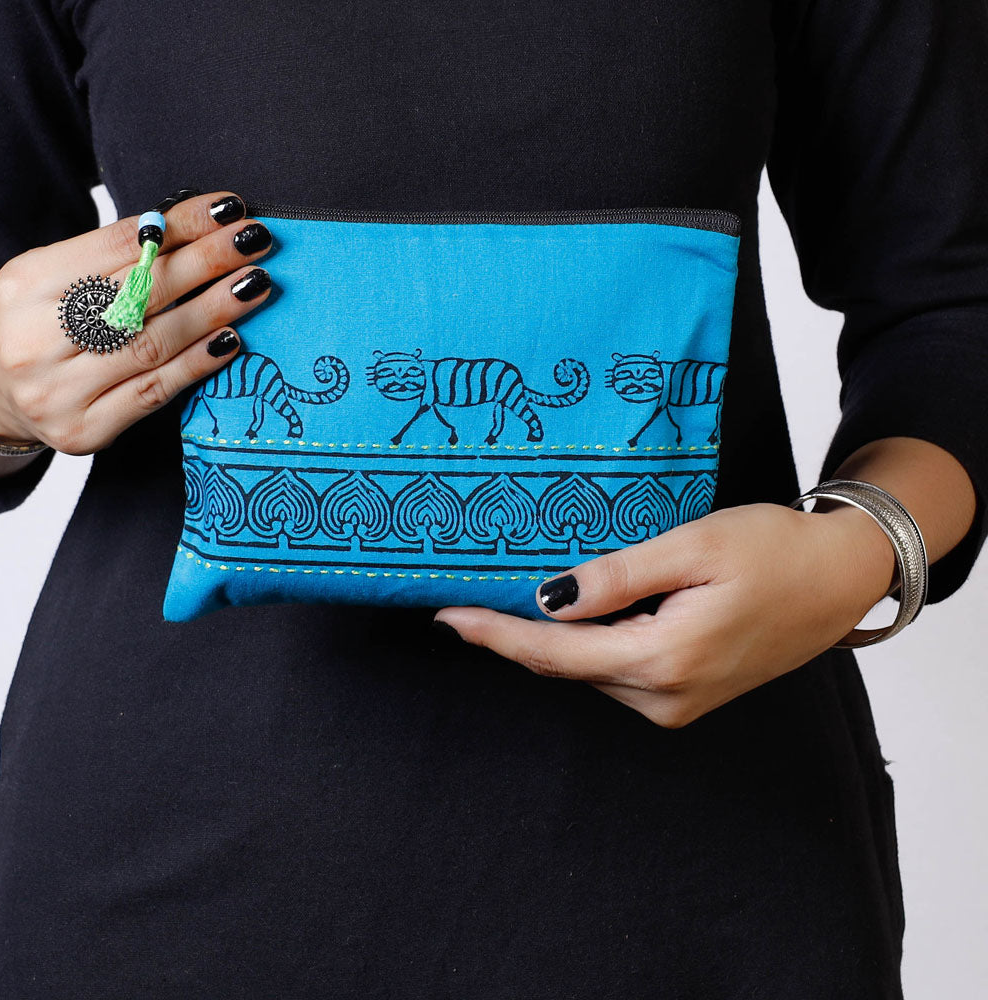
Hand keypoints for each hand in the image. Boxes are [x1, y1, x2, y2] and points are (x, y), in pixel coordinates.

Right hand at [0, 189, 271, 456]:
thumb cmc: (44, 327)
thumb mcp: (60, 280)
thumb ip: (117, 260)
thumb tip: (201, 229)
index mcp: (27, 283)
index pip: (118, 244)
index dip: (180, 224)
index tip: (228, 209)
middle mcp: (35, 338)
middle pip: (139, 293)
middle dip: (205, 262)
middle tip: (254, 241)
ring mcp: (58, 391)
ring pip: (152, 343)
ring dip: (213, 310)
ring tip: (254, 285)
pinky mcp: (83, 430)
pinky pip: (155, 392)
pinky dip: (198, 363)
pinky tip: (232, 339)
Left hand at [433, 502, 896, 727]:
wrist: (838, 579)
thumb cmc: (773, 551)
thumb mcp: (692, 547)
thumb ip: (617, 578)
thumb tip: (548, 598)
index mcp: (663, 659)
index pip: (555, 652)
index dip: (496, 635)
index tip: (447, 617)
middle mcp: (664, 697)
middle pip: (566, 665)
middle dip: (514, 634)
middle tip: (468, 596)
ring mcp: (676, 704)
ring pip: (589, 670)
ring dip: (553, 638)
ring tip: (516, 595)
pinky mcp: (685, 697)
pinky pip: (616, 672)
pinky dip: (588, 645)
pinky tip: (577, 613)